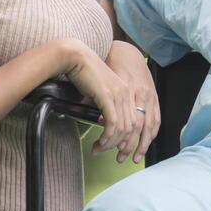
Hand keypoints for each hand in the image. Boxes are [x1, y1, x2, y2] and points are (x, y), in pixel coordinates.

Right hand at [60, 41, 143, 161]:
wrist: (76, 57)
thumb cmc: (84, 73)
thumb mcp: (99, 91)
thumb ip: (105, 105)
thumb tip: (101, 122)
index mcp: (126, 92)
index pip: (135, 121)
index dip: (128, 138)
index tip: (116, 148)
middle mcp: (126, 93)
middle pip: (132, 128)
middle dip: (120, 145)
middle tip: (104, 152)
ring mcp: (119, 95)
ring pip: (123, 129)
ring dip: (110, 143)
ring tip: (98, 149)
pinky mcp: (108, 97)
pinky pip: (113, 124)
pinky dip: (108, 137)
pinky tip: (99, 142)